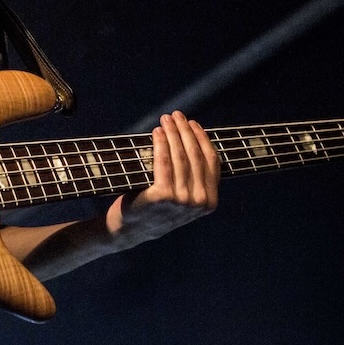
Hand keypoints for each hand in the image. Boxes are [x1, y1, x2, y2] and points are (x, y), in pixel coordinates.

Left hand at [109, 110, 218, 240]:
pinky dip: (160, 143)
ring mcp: (181, 200)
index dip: (202, 139)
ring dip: (172, 133)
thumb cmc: (157, 208)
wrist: (132, 229)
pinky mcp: (162, 196)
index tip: (193, 124)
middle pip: (195, 155)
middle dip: (185, 131)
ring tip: (166, 120)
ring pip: (179, 156)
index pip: (212, 162)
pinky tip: (157, 132)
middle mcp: (199, 202)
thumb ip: (195, 177)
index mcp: (209, 201)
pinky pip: (163, 161)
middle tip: (176, 115)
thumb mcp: (184, 197)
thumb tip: (194, 138)